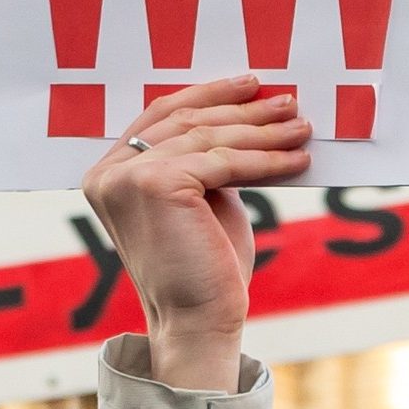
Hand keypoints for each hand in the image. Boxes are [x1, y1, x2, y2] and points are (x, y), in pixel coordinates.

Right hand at [79, 76, 311, 390]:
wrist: (197, 324)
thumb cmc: (205, 270)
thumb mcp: (201, 202)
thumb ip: (204, 161)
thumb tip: (246, 117)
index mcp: (108, 172)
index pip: (162, 117)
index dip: (209, 95)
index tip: (251, 84)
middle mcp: (107, 172)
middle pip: (185, 121)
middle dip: (242, 108)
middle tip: (287, 100)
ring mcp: (125, 176)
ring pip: (207, 138)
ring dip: (262, 130)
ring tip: (301, 126)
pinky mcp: (153, 184)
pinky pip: (222, 161)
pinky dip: (265, 158)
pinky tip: (297, 157)